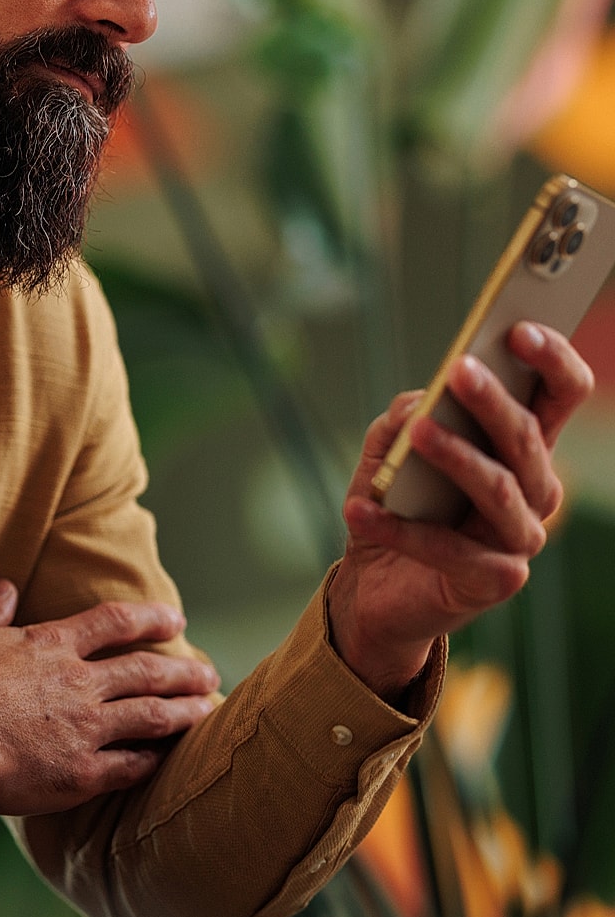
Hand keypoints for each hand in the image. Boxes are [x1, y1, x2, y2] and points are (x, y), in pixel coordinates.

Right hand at [0, 580, 218, 815]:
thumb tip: (4, 588)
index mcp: (51, 645)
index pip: (114, 622)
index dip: (150, 618)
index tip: (174, 620)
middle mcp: (78, 683)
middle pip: (146, 670)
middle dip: (182, 669)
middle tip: (208, 671)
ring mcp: (83, 730)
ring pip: (150, 716)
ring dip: (184, 711)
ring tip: (208, 708)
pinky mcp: (79, 775)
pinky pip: (130, 765)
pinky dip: (152, 759)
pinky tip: (166, 758)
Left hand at [331, 321, 593, 701]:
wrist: (373, 586)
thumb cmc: (396, 505)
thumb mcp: (388, 450)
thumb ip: (403, 419)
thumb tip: (422, 402)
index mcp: (520, 447)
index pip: (559, 395)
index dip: (551, 359)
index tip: (517, 329)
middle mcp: (534, 490)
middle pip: (529, 438)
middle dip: (494, 402)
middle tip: (461, 371)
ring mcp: (517, 539)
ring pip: (499, 490)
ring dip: (456, 457)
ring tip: (417, 434)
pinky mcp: (493, 582)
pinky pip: (448, 549)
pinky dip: (399, 528)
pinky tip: (357, 509)